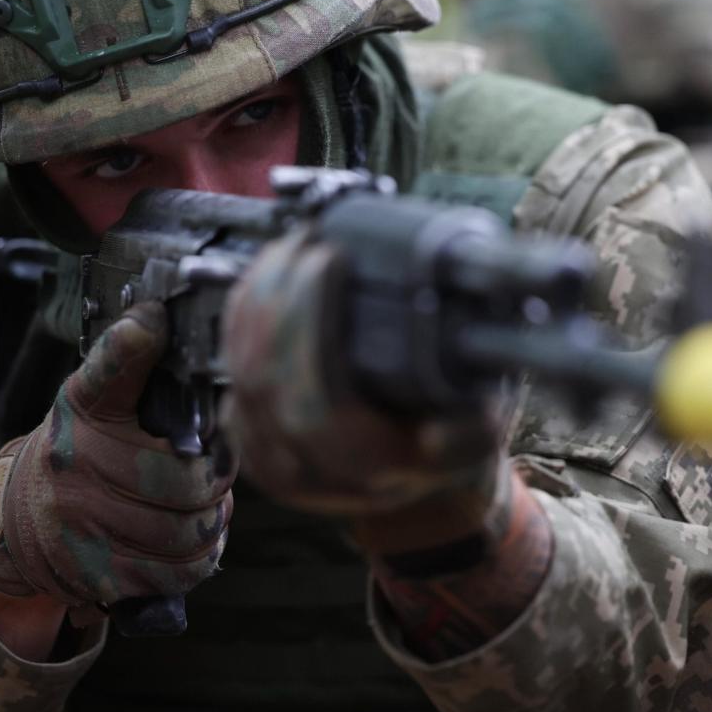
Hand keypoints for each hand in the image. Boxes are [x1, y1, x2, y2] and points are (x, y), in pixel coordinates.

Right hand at [0, 302, 234, 607]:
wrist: (20, 517)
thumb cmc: (82, 449)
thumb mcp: (96, 399)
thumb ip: (131, 364)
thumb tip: (161, 315)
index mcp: (83, 409)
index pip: (109, 371)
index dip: (131, 346)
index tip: (151, 323)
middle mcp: (75, 461)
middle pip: (185, 481)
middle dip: (215, 482)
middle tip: (217, 476)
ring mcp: (80, 522)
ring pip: (185, 531)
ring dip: (211, 523)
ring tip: (208, 509)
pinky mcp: (94, 572)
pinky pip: (173, 572)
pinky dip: (197, 559)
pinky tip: (193, 542)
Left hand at [220, 231, 499, 536]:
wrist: (416, 473)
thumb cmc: (452, 441)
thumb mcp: (481, 438)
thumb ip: (471, 434)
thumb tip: (437, 437)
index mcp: (359, 472)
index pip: (313, 400)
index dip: (310, 326)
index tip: (330, 259)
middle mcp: (304, 471)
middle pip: (266, 377)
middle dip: (280, 295)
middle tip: (307, 239)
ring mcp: (267, 454)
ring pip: (240, 367)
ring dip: (258, 296)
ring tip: (288, 244)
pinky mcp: (246, 432)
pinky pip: (230, 366)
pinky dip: (243, 314)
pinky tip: (265, 274)